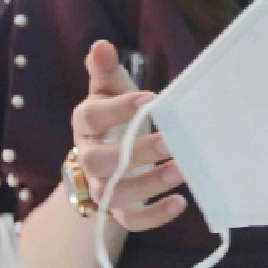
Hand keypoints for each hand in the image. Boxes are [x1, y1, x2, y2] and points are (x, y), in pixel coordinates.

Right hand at [71, 40, 185, 232]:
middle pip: (99, 161)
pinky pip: (130, 222)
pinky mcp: (120, 210)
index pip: (91, 117)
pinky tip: (181, 202)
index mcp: (86, 124)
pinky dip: (154, 217)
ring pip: (114, 193)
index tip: (151, 99)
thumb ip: (105, 71)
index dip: (118, 109)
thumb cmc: (115, 118)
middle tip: (171, 142)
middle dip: (136, 153)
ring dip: (149, 184)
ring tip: (182, 170)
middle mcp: (88, 158)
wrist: (109, 159)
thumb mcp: (111, 91)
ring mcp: (102, 187)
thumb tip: (100, 45)